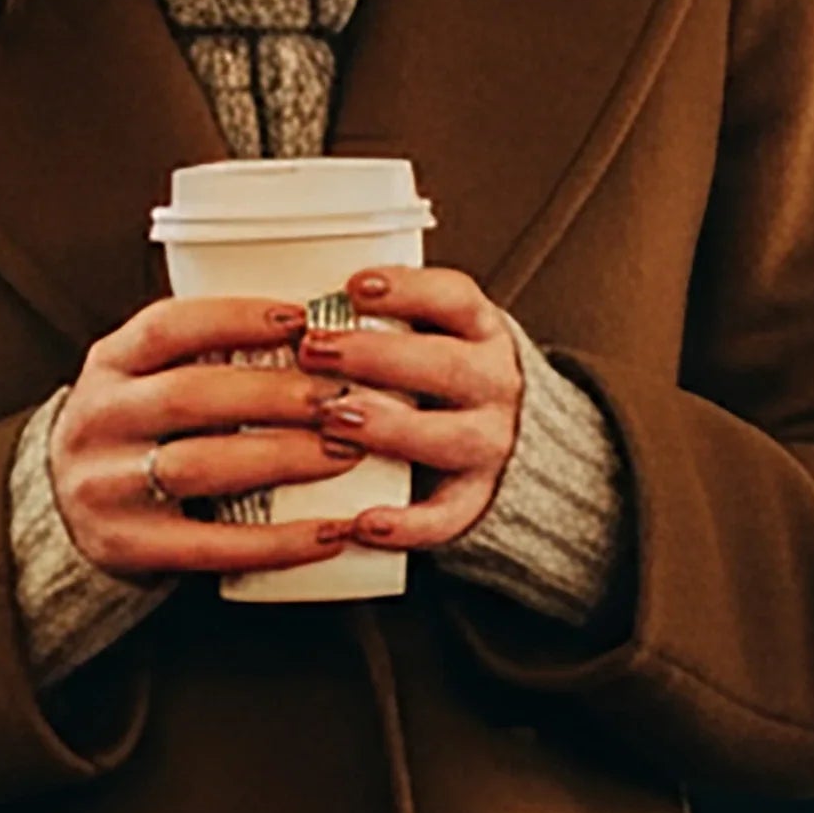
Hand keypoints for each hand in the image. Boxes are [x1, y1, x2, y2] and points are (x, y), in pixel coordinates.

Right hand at [48, 291, 386, 580]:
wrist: (63, 511)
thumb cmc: (138, 431)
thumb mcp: (145, 379)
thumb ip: (205, 356)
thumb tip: (322, 334)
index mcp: (108, 364)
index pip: (166, 327)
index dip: (235, 318)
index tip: (301, 319)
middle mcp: (97, 420)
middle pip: (189, 397)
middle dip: (276, 395)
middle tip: (342, 398)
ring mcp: (105, 486)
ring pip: (199, 467)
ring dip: (283, 457)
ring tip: (346, 452)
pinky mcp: (125, 546)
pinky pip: (212, 546)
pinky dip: (280, 541)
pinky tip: (333, 532)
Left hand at [294, 266, 523, 556]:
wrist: (519, 448)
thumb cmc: (446, 381)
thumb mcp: (437, 337)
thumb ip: (387, 323)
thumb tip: (293, 310)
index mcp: (482, 333)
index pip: (454, 299)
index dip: (407, 290)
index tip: (354, 287)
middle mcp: (495, 385)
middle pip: (445, 366)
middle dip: (376, 356)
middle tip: (314, 350)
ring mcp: (492, 444)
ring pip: (449, 437)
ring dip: (389, 428)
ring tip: (333, 421)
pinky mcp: (479, 499)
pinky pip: (448, 516)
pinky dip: (407, 525)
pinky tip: (361, 523)